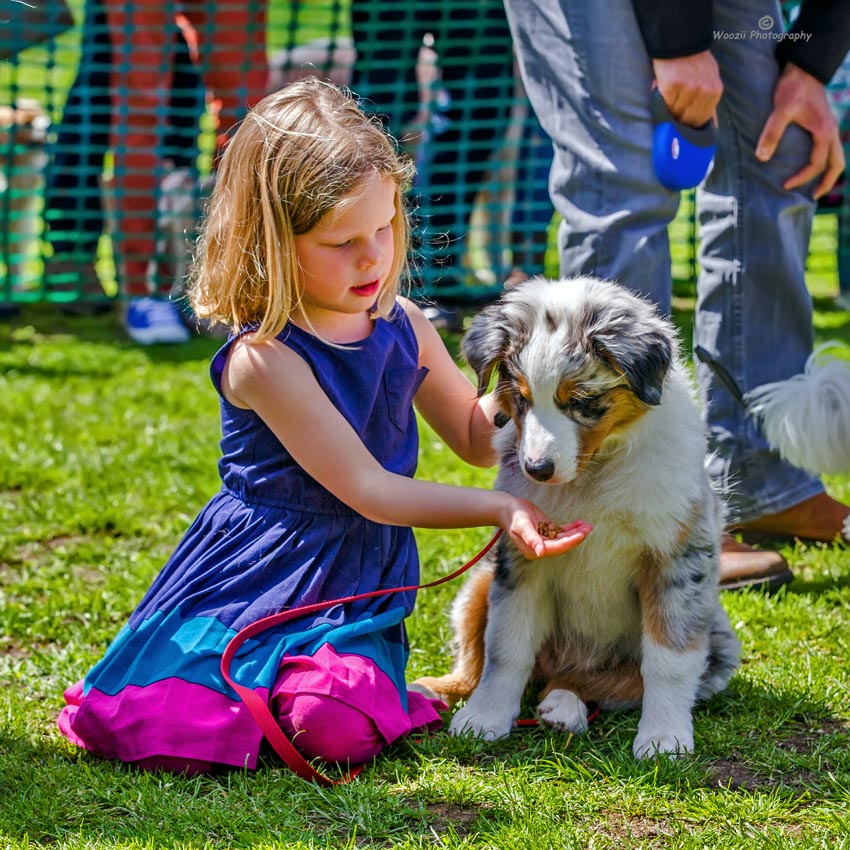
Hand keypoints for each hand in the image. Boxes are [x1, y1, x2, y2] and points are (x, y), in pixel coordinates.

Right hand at [500, 496, 591, 558]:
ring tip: (588, 525)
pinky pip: (562, 532)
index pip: (556, 547)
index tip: (581, 534)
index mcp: (534, 550)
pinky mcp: (547, 532)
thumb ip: (531, 539)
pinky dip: (572, 528)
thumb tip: (540, 553)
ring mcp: (545, 540)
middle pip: (563, 544)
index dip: (570, 541)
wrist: (508, 508)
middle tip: (588, 528)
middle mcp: (541, 548)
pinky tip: (580, 523)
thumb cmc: (513, 516)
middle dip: (577, 537)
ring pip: (564, 538)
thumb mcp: (522, 526)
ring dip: (576, 532)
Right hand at [652, 52, 722, 127]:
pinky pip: (665, 105)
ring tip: (670, 95)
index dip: (690, 124)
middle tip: (673, 110)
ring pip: (675, 114)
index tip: (682, 123)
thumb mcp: (709, 79)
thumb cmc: (693, 62)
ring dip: (669, 108)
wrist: (679, 41)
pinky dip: (662, 100)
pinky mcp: (673, 86)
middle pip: (688, 120)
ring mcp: (689, 88)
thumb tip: (712, 125)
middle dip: (679, 118)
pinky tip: (664, 89)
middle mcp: (704, 91)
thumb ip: (709, 100)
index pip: (701, 121)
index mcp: (715, 91)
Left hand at [756, 63, 844, 198]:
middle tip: (813, 196)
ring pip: (837, 155)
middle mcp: (831, 130)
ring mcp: (829, 127)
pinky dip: (824, 160)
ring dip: (828, 172)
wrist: (803, 68)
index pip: (817, 163)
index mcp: (823, 131)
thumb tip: (762, 158)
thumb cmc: (792, 88)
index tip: (785, 185)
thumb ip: (771, 133)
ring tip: (815, 186)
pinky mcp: (823, 124)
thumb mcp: (780, 110)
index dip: (802, 177)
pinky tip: (810, 165)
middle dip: (826, 181)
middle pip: (837, 163)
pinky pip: (830, 147)